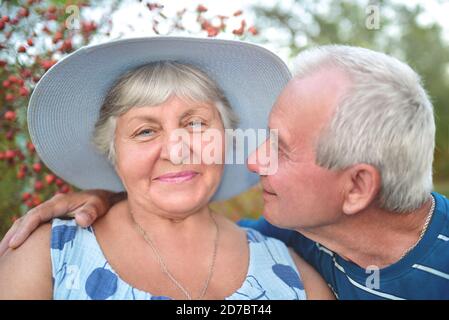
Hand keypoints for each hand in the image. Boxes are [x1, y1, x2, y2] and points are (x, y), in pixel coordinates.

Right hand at [0, 190, 123, 255]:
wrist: (104, 198)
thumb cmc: (101, 203)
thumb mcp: (99, 205)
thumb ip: (91, 212)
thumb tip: (80, 220)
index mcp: (59, 202)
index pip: (37, 215)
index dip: (25, 229)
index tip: (15, 244)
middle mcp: (51, 206)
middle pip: (27, 219)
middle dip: (14, 235)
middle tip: (3, 252)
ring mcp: (50, 211)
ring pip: (27, 222)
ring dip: (15, 235)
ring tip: (4, 252)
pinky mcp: (51, 217)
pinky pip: (34, 225)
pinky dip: (23, 234)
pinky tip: (18, 247)